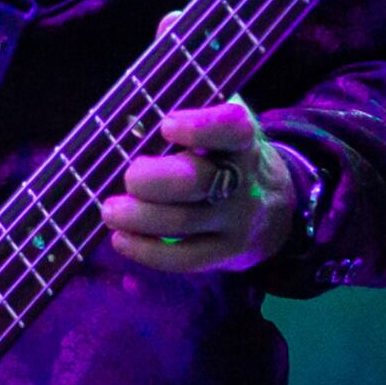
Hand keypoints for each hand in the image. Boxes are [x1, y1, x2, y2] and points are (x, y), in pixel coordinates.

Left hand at [103, 94, 300, 274]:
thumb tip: (129, 132)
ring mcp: (236, 220)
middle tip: (129, 177)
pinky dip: (146, 251)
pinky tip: (121, 239)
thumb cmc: (228, 160)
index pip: (230, 129)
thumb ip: (191, 130)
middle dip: (150, 180)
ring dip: (137, 217)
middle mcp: (244, 180)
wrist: (275, 208)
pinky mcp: (227, 252)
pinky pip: (184, 258)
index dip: (199, 127)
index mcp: (243, 140)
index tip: (166, 126)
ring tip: (110, 210)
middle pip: (195, 181)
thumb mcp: (224, 136)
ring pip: (182, 222)